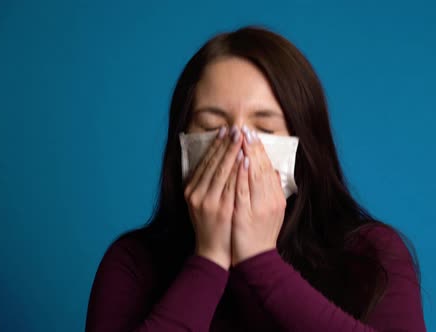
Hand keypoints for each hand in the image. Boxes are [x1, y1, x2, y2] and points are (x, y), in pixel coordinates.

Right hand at [184, 126, 242, 269]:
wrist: (212, 251)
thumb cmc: (211, 225)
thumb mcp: (202, 203)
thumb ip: (206, 184)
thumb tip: (216, 162)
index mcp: (191, 190)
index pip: (204, 162)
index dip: (215, 146)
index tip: (224, 131)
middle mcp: (196, 194)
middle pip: (212, 163)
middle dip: (225, 144)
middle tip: (235, 128)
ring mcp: (208, 201)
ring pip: (221, 171)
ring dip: (231, 153)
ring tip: (241, 138)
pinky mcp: (221, 209)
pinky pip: (231, 185)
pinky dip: (237, 170)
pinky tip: (244, 159)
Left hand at [231, 126, 286, 265]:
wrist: (255, 259)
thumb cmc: (259, 234)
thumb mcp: (272, 211)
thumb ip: (272, 191)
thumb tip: (272, 170)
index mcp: (276, 198)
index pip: (268, 169)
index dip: (260, 151)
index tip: (253, 135)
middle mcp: (270, 201)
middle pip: (261, 168)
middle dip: (253, 147)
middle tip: (246, 129)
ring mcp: (259, 207)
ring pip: (254, 175)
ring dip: (248, 155)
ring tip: (242, 138)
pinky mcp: (245, 214)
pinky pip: (244, 189)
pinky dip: (243, 174)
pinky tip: (241, 160)